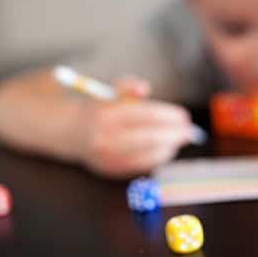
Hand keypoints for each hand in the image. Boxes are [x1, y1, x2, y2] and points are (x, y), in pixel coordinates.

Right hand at [77, 77, 193, 177]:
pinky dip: (157, 159)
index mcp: (106, 114)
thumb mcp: (109, 93)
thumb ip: (127, 86)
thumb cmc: (98, 110)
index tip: (184, 116)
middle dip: (174, 134)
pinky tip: (165, 151)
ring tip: (178, 140)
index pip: (147, 115)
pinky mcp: (110, 170)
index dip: (170, 116)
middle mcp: (105, 137)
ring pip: (147, 155)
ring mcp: (107, 157)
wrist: (68, 133)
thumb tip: (144, 89)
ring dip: (169, 148)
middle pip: (150, 138)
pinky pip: (140, 166)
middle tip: (189, 131)